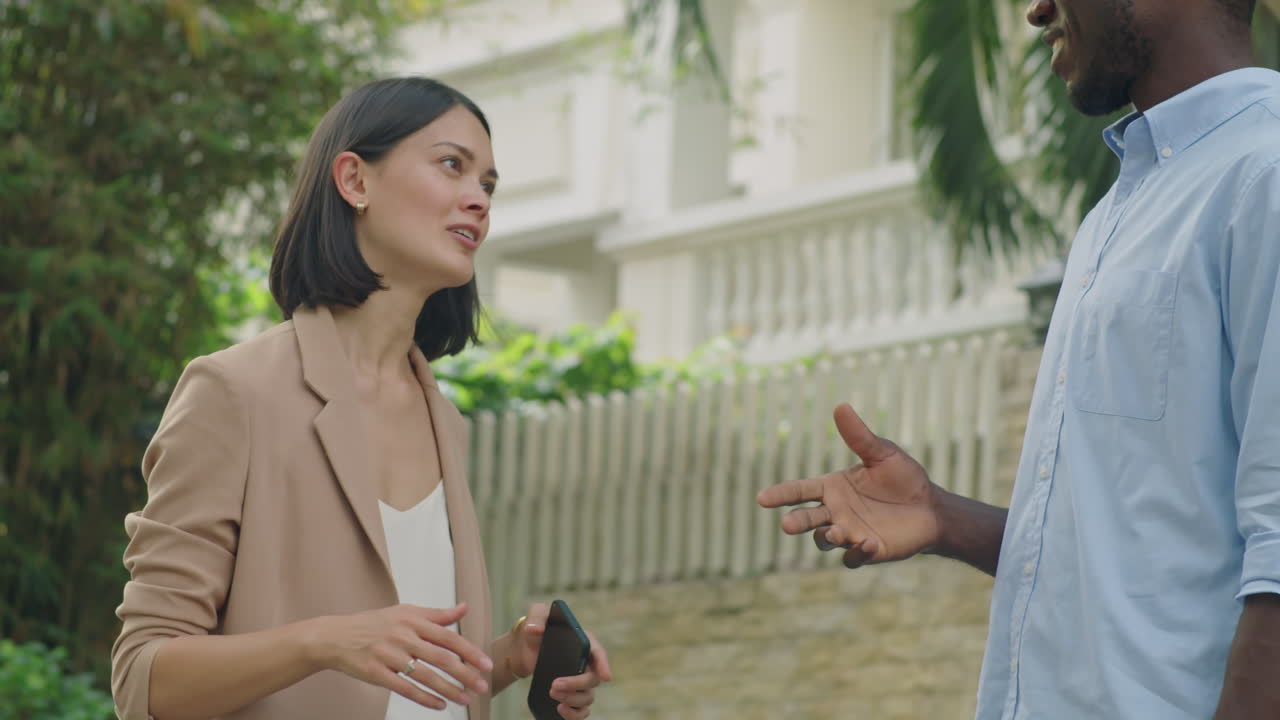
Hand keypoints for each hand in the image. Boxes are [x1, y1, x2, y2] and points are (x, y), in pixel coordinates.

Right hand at [312, 603, 491, 709]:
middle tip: (482, 686)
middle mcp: (403, 637)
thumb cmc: (373, 624)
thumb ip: (436, 614)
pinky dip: (425, 698)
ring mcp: (389, 656)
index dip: (469, 651)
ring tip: (465, 699)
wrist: (336, 637)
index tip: (485, 663)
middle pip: (441, 658)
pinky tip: (440, 705)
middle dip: (465, 674)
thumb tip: (464, 608)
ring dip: (449, 689)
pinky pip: (406, 689)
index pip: (448, 636)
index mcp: (413, 620)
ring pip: (426, 676)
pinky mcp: (377, 673)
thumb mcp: (405, 612)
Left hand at [508, 603, 612, 718]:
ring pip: (588, 697)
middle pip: (592, 679)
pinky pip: (581, 710)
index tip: (605, 676)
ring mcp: (580, 680)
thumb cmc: (535, 629)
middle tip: (554, 685)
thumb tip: (535, 630)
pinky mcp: (571, 694)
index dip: (604, 665)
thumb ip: (536, 617)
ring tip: (553, 695)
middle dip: (576, 684)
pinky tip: (561, 710)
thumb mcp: (536, 615)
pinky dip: (574, 714)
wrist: (523, 649)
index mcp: (583, 641)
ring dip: (573, 699)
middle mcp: (586, 663)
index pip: (599, 653)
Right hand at [757, 403, 941, 567]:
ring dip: (826, 537)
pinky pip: (851, 557)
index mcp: (833, 488)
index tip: (762, 498)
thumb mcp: (882, 454)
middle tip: (787, 524)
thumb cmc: (904, 478)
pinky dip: (854, 553)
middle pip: (806, 518)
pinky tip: (867, 543)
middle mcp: (836, 512)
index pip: (800, 491)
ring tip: (836, 532)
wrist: (931, 507)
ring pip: (824, 540)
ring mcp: (849, 533)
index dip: (781, 494)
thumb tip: (841, 406)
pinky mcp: (867, 551)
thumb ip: (859, 436)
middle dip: (796, 522)